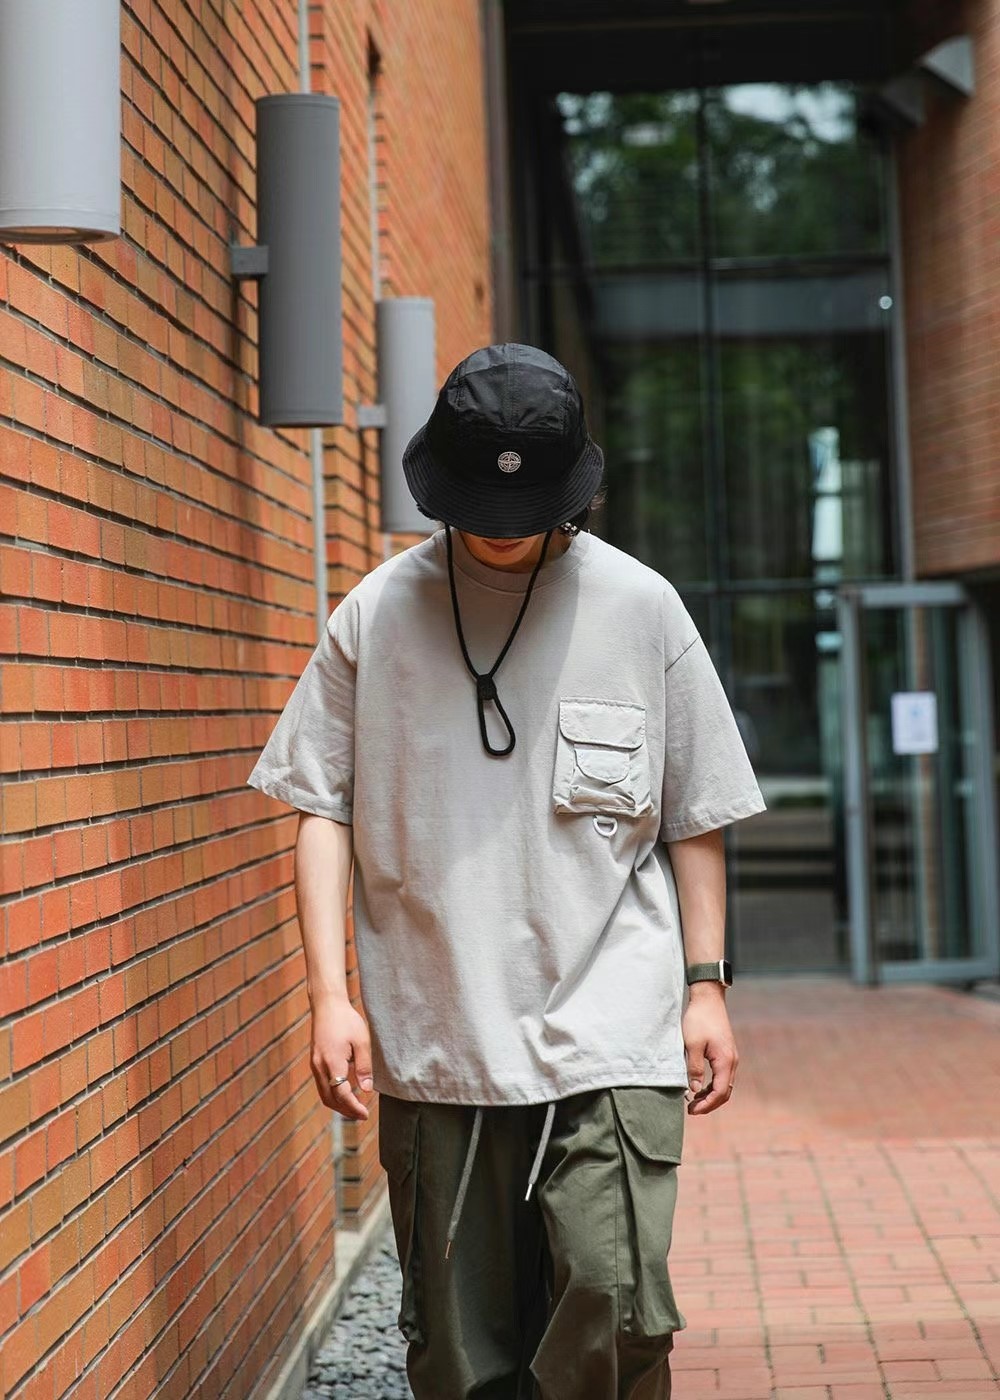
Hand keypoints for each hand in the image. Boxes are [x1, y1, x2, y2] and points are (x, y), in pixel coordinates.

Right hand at [310, 994, 374, 1120]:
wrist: (327, 1005)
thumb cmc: (346, 1020)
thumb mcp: (361, 1041)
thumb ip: (364, 1066)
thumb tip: (367, 1090)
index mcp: (332, 1062)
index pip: (342, 1094)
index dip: (354, 1107)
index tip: (365, 1114)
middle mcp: (320, 1067)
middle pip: (330, 1099)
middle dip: (346, 1111)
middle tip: (362, 1115)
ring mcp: (315, 1065)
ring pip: (324, 1095)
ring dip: (339, 1105)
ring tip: (355, 1107)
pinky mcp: (315, 1063)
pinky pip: (322, 1086)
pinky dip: (333, 1095)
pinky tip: (345, 1093)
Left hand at [682, 986, 737, 1114]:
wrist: (708, 998)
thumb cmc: (699, 1019)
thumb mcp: (692, 1045)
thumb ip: (694, 1069)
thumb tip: (695, 1091)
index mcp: (725, 1061)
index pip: (719, 1092)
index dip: (706, 1105)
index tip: (692, 1111)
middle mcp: (732, 1061)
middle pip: (724, 1092)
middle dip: (709, 1104)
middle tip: (692, 1110)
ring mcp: (730, 1057)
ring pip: (724, 1084)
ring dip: (711, 1095)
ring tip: (694, 1101)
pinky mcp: (726, 1053)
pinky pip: (722, 1075)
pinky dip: (712, 1085)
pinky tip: (700, 1087)